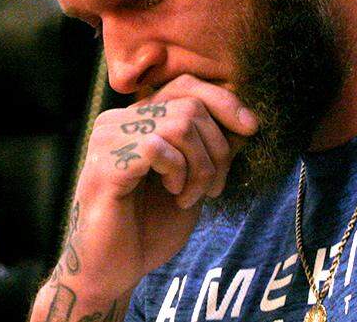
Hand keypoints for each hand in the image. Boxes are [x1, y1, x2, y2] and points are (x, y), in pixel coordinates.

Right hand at [30, 75, 257, 319]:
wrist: (111, 272)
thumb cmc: (148, 229)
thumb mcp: (191, 182)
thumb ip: (210, 150)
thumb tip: (246, 120)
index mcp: (134, 120)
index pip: (185, 85)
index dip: (224, 101)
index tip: (251, 128)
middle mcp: (117, 121)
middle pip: (190, 104)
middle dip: (217, 147)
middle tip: (213, 187)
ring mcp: (107, 140)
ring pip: (180, 124)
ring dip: (202, 165)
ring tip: (191, 195)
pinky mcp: (105, 165)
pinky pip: (159, 147)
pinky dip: (180, 172)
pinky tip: (175, 194)